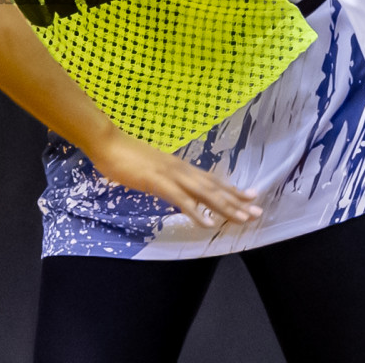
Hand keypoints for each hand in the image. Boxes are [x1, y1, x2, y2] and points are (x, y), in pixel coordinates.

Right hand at [85, 130, 262, 227]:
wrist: (106, 141)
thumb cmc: (123, 154)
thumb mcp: (149, 168)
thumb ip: (162, 177)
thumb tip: (170, 187)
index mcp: (178, 166)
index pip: (211, 179)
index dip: (231, 189)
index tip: (250, 196)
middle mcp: (180, 169)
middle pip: (214, 187)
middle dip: (237, 201)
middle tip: (258, 211)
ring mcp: (170, 175)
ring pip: (204, 194)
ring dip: (225, 207)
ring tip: (243, 219)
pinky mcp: (158, 182)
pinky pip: (181, 200)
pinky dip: (196, 212)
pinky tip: (208, 224)